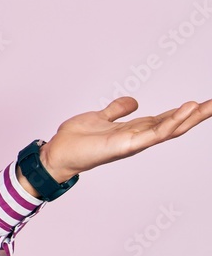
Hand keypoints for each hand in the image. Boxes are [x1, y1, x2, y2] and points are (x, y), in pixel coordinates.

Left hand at [39, 96, 211, 182]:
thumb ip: (117, 110)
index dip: (184, 112)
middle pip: (173, 125)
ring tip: (206, 106)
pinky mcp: (126, 145)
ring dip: (188, 118)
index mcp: (134, 130)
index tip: (203, 103)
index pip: (165, 119)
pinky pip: (153, 134)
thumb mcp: (100, 117)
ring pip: (168, 129)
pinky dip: (170, 123)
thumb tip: (134, 101)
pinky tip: (184, 112)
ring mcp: (134, 142)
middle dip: (196, 115)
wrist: (57, 153)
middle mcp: (138, 137)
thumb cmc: (76, 140)